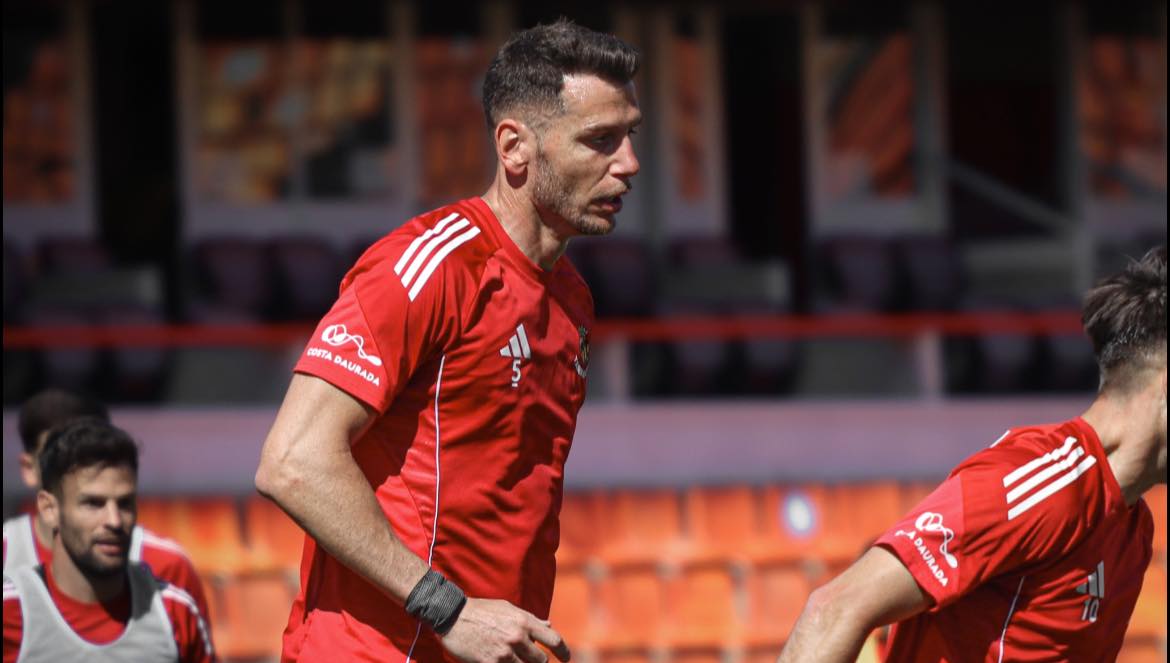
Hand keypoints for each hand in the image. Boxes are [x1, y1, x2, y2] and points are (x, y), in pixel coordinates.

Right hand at [440, 597, 570, 662]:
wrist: (453, 615)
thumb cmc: (482, 610)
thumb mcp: (508, 608)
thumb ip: (530, 619)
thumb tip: (549, 625)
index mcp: (524, 621)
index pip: (554, 639)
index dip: (563, 652)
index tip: (566, 658)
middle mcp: (517, 637)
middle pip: (541, 660)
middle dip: (538, 662)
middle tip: (531, 660)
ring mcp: (504, 652)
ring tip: (513, 658)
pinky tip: (501, 661)